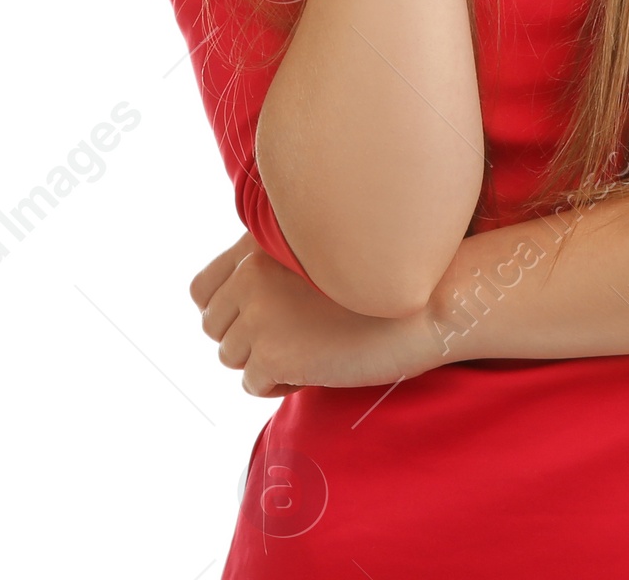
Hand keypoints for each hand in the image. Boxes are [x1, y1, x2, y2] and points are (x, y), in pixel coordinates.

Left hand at [190, 232, 446, 396]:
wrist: (426, 304)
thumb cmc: (381, 284)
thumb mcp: (320, 256)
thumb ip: (274, 268)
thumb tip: (236, 310)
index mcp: (259, 243)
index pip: (202, 289)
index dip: (224, 312)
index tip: (257, 321)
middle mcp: (250, 272)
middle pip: (214, 328)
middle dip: (248, 340)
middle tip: (297, 338)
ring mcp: (258, 312)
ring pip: (231, 357)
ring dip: (266, 362)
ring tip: (313, 349)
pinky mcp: (270, 352)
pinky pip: (253, 384)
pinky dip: (281, 384)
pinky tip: (318, 366)